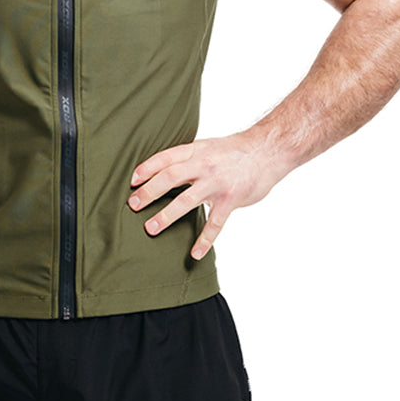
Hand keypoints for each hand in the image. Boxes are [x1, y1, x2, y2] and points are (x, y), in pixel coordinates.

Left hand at [127, 135, 277, 259]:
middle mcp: (203, 165)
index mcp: (195, 151)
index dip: (147, 168)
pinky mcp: (231, 199)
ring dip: (167, 216)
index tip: (131, 180)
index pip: (165, 158)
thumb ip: (188, 159)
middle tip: (133, 205)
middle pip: (170, 177)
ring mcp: (216, 183)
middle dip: (149, 192)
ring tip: (150, 228)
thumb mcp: (207, 147)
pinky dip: (205, 240)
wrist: (267, 151)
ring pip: (187, 201)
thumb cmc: (234, 151)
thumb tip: (164, 171)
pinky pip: (215, 223)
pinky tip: (195, 253)